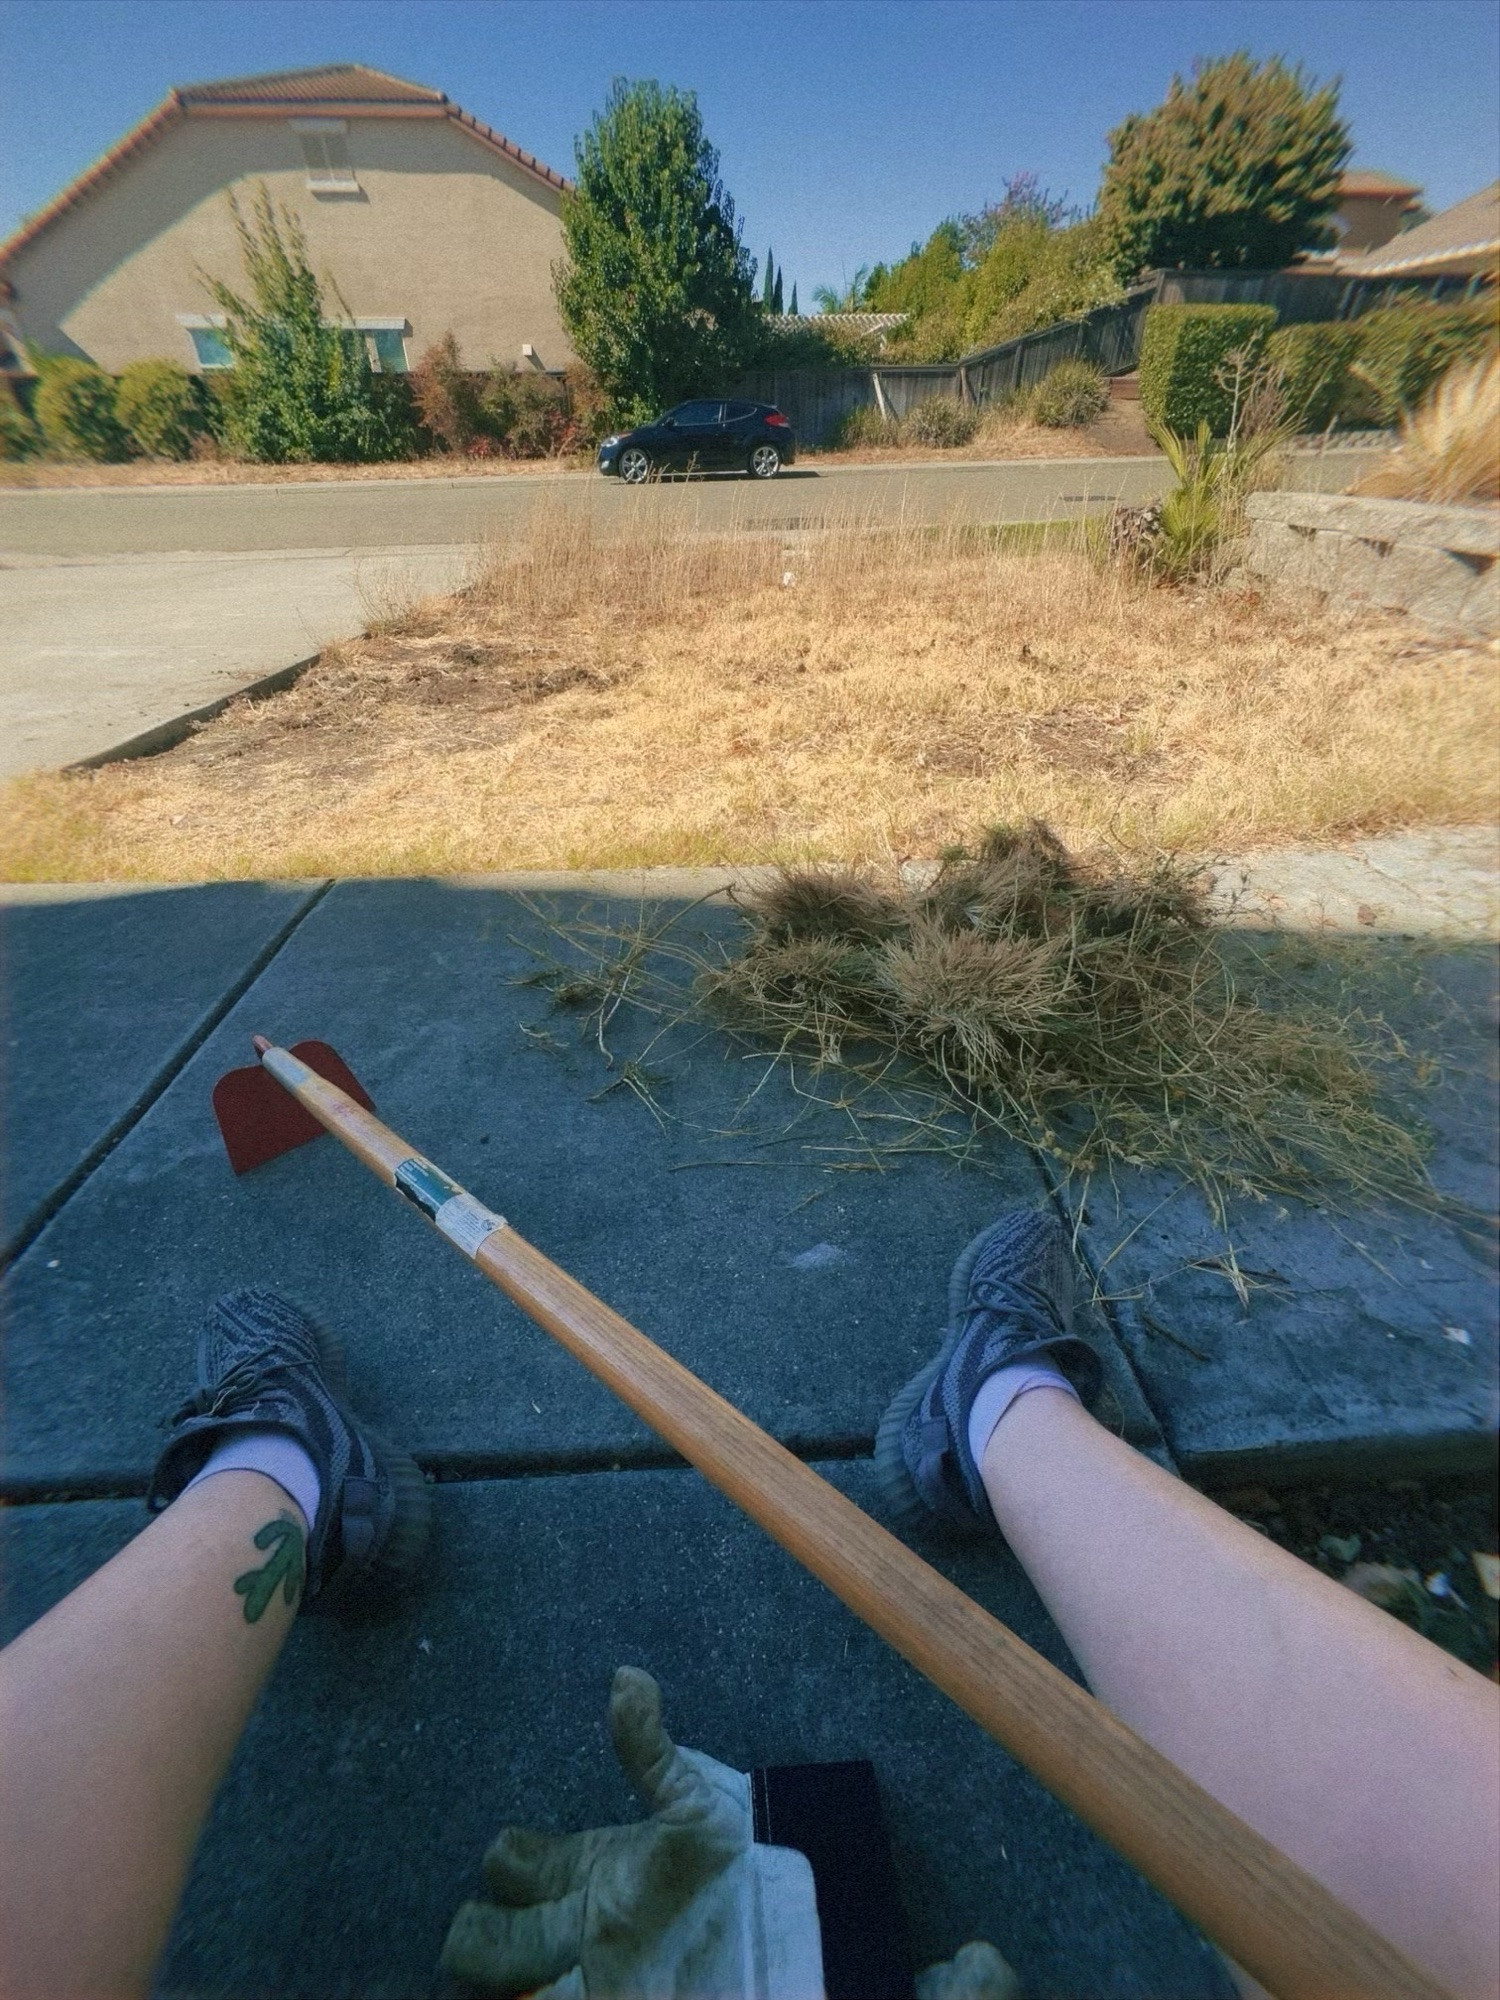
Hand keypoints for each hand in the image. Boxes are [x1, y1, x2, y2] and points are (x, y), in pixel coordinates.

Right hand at [441, 1667, 821, 1997]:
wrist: (775, 1932)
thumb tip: (626, 1674)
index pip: (517, 1864)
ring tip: (471, 1960)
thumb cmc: (735, 1860)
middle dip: (475, 1935)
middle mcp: (580, 1922)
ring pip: (509, 1977)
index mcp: (592, 1866)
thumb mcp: (696, 1800)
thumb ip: (652, 1749)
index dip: (505, 1860)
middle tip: (472, 1933)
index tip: (506, 1854)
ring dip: (486, 1971)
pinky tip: (521, 1994)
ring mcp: (592, 1971)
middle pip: (496, 1933)